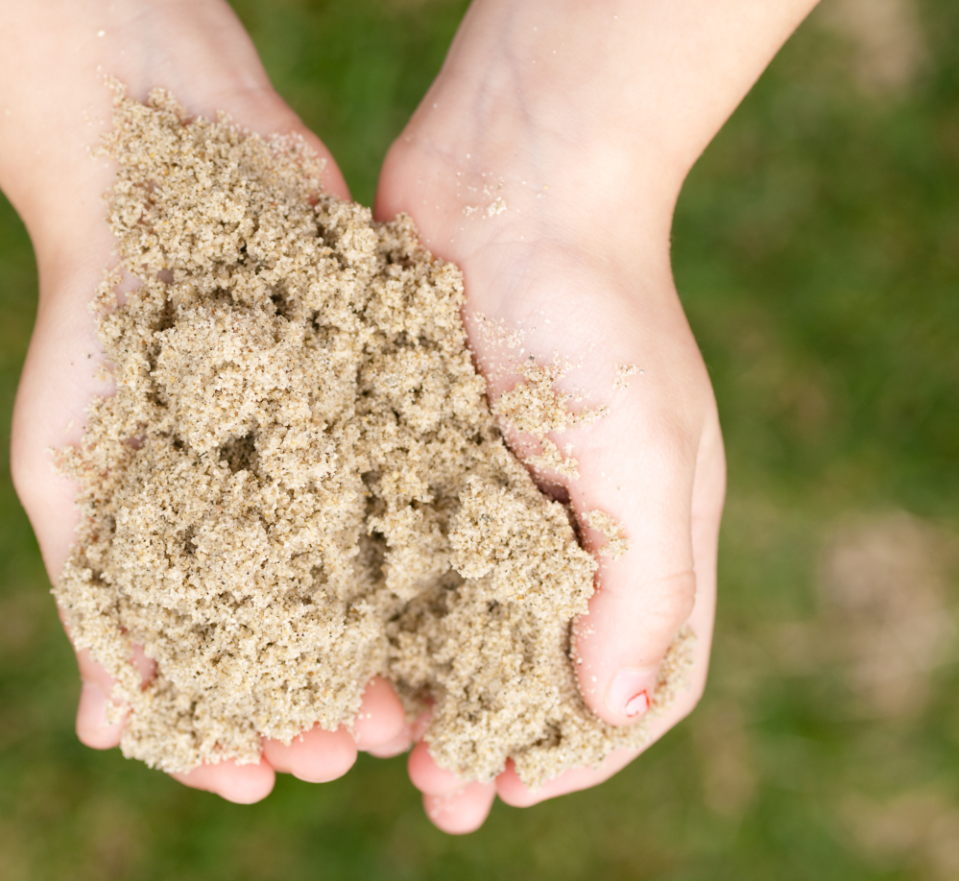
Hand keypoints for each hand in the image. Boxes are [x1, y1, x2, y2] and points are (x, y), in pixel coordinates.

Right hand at [0, 0, 408, 801]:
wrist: (161, 168)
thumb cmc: (90, 328)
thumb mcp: (66, 471)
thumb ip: (93, 593)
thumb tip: (110, 728)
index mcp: (181, 536)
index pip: (212, 660)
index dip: (232, 725)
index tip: (256, 776)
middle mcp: (261, 508)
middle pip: (304, 632)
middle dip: (325, 696)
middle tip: (352, 747)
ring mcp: (324, 456)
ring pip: (369, 576)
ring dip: (386, 643)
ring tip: (408, 701)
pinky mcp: (380, 399)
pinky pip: (410, 486)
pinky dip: (427, 547)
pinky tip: (451, 599)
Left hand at [374, 0, 731, 832]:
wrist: (509, 171)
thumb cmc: (594, 305)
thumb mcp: (646, 450)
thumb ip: (646, 583)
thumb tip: (614, 706)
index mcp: (636, 531)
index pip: (629, 673)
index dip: (575, 746)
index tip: (506, 787)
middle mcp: (559, 519)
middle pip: (526, 657)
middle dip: (479, 727)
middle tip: (429, 788)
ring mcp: (481, 480)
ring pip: (445, 610)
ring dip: (409, 676)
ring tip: (359, 728)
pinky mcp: (408, 437)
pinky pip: (386, 537)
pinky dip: (362, 595)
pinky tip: (315, 635)